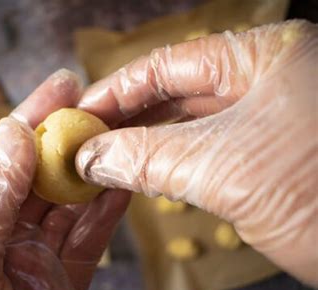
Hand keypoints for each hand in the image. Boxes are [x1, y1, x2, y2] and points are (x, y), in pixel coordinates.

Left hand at [0, 69, 130, 289]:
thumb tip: (14, 134)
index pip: (7, 157)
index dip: (34, 119)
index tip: (62, 88)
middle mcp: (4, 235)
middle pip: (45, 176)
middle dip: (73, 140)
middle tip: (104, 110)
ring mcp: (36, 260)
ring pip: (73, 205)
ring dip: (96, 172)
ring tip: (120, 141)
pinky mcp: (64, 287)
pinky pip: (90, 241)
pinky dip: (107, 213)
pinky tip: (121, 186)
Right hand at [75, 20, 317, 285]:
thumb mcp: (222, 167)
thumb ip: (147, 156)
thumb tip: (91, 156)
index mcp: (264, 57)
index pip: (169, 64)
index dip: (118, 90)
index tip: (82, 113)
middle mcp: (266, 80)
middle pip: (175, 91)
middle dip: (127, 117)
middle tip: (85, 140)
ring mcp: (267, 118)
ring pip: (187, 124)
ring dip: (143, 142)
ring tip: (102, 159)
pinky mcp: (264, 155)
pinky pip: (202, 151)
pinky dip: (166, 163)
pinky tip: (137, 173)